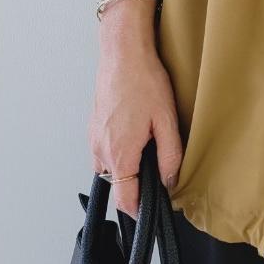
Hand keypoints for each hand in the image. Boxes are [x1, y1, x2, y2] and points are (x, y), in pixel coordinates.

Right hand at [88, 12, 183, 218]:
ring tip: (148, 146)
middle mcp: (101, 150)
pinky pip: (105, 151)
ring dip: (127, 167)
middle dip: (137, 185)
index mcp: (119, 153)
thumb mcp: (167, 120)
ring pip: (110, 168)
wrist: (122, 53)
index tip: (154, 208)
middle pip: (117, 185)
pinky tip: (136, 132)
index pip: (124, 200)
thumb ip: (170, 156)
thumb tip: (170, 181)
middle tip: (158, 169)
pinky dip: (119, 152)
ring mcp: (93, 138)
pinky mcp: (93, 127)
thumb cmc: (144, 81)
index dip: (140, 210)